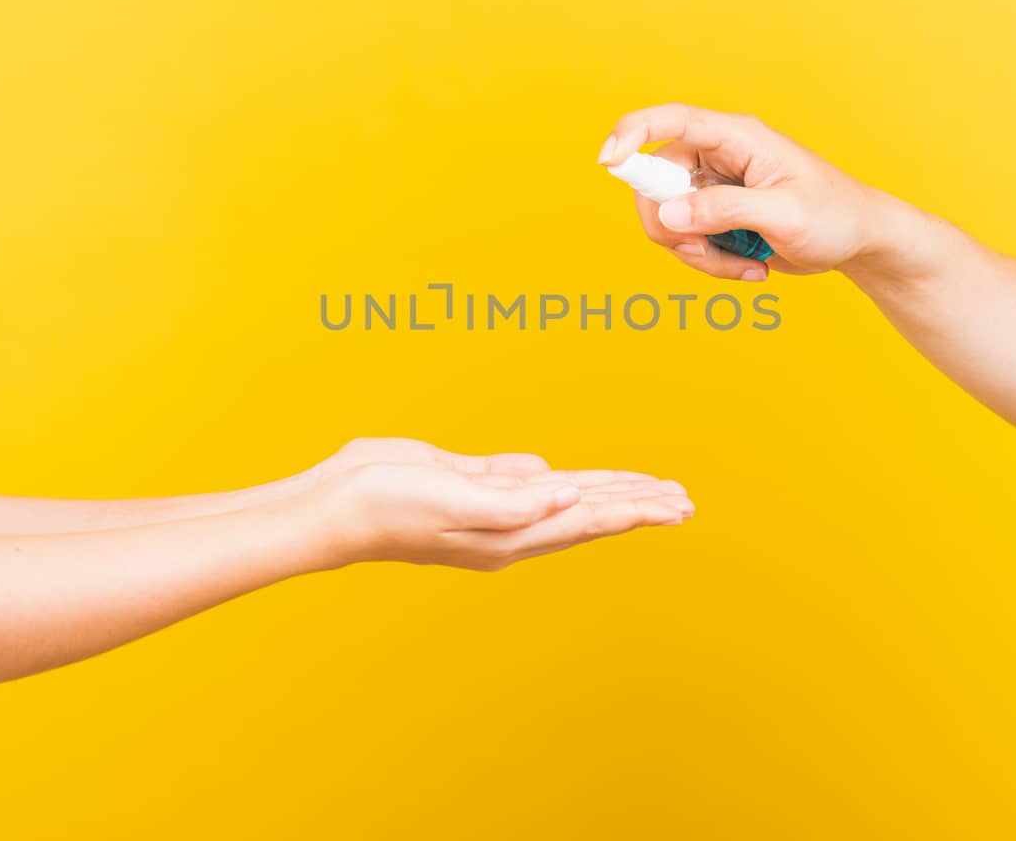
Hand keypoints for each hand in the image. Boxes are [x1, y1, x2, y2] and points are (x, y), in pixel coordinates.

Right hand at [306, 449, 693, 571]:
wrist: (332, 506)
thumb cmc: (386, 505)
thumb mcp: (451, 498)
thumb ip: (509, 500)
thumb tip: (564, 494)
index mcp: (510, 536)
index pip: (589, 519)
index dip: (636, 511)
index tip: (677, 507)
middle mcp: (508, 528)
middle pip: (588, 513)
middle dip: (637, 505)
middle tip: (683, 500)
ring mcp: (490, 509)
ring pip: (564, 499)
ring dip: (607, 494)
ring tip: (648, 491)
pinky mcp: (469, 486)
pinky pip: (527, 483)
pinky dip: (558, 481)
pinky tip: (572, 479)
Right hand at [599, 103, 891, 280]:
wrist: (858, 241)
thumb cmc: (835, 216)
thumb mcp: (784, 214)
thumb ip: (725, 209)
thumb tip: (669, 212)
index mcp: (737, 137)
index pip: (672, 120)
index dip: (632, 133)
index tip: (607, 160)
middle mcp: (718, 156)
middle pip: (655, 183)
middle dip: (671, 228)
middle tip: (704, 253)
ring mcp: (714, 187)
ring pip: (667, 219)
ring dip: (696, 253)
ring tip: (744, 266)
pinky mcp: (715, 215)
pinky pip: (685, 240)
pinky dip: (708, 262)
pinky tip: (749, 268)